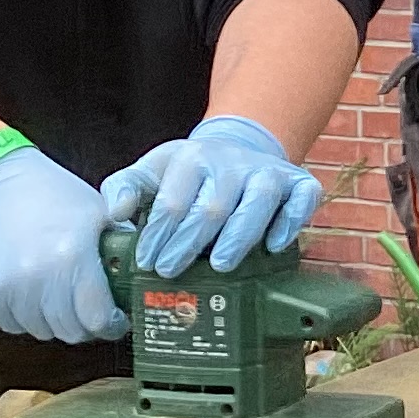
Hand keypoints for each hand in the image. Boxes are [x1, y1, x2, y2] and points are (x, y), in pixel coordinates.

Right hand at [0, 147, 124, 342]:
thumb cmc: (46, 192)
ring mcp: (2, 289)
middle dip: (83, 324)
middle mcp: (35, 278)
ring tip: (54, 293)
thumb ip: (120, 248)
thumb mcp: (95, 211)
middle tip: (86, 309)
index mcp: (70, 256)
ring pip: (38, 330)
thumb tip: (143, 276)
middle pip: (69, 331)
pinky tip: (26, 289)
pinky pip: (9, 324)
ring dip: (51, 319)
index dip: (111, 324)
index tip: (115, 320)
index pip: (97, 319)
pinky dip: (22, 314)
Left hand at [101, 115, 321, 276]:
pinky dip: (292, 220)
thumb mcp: (152, 171)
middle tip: (170, 270)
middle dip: (190, 241)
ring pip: (259, 199)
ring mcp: (268, 171)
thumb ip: (125, 187)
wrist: (238, 146)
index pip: (173, 201)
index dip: (158, 234)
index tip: (147, 262)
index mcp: (192, 158)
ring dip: (239, 234)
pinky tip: (276, 245)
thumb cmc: (189, 173)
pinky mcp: (298, 181)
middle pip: (213, 205)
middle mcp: (232, 162)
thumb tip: (116, 212)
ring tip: (220, 265)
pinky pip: (302, 197)